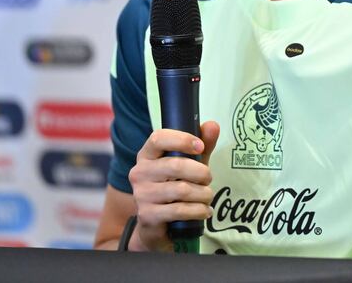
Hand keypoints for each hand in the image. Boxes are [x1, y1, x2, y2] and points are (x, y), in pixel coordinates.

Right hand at [127, 120, 219, 251]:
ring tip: (208, 197)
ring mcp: (141, 195)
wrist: (157, 225)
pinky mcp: (147, 216)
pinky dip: (198, 211)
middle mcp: (139, 172)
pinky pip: (179, 210)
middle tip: (209, 178)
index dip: (182, 139)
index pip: (158, 138)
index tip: (200, 147)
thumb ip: (202, 146)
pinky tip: (204, 211)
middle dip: (201, 172)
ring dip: (203, 194)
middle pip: (175, 165)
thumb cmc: (174, 188)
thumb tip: (212, 125)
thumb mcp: (189, 165)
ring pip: (181, 190)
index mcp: (146, 155)